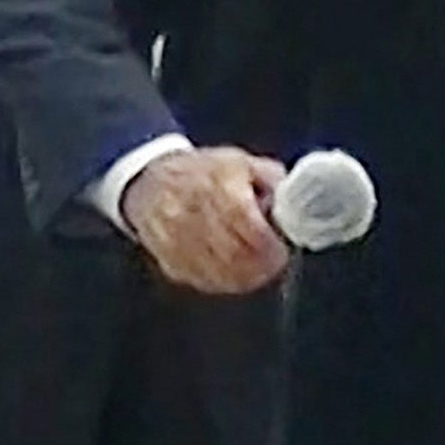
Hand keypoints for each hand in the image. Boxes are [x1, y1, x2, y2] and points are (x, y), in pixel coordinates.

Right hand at [122, 146, 290, 294]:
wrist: (149, 182)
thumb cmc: (200, 173)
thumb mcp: (239, 162)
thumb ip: (270, 180)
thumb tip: (294, 199)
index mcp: (214, 184)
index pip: (242, 220)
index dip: (266, 242)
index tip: (281, 249)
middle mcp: (191, 212)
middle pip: (231, 251)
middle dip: (260, 263)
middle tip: (274, 262)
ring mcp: (176, 240)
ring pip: (217, 271)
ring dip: (244, 276)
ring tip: (259, 270)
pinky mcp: (169, 260)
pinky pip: (200, 280)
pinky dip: (223, 282)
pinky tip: (236, 275)